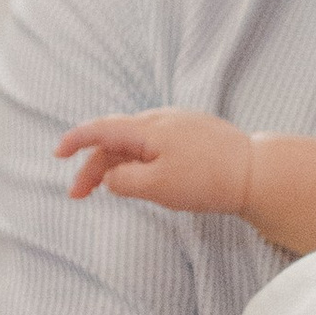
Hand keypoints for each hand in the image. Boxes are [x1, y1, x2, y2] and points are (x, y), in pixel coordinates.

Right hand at [56, 107, 251, 212]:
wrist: (257, 172)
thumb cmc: (208, 180)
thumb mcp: (157, 187)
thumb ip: (123, 181)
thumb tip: (109, 177)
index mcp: (148, 129)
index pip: (101, 129)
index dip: (76, 140)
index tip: (58, 154)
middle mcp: (161, 119)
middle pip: (116, 139)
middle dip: (93, 165)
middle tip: (79, 195)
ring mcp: (179, 124)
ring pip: (136, 143)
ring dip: (116, 164)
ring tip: (109, 189)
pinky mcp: (194, 134)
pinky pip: (155, 145)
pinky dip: (138, 160)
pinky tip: (143, 178)